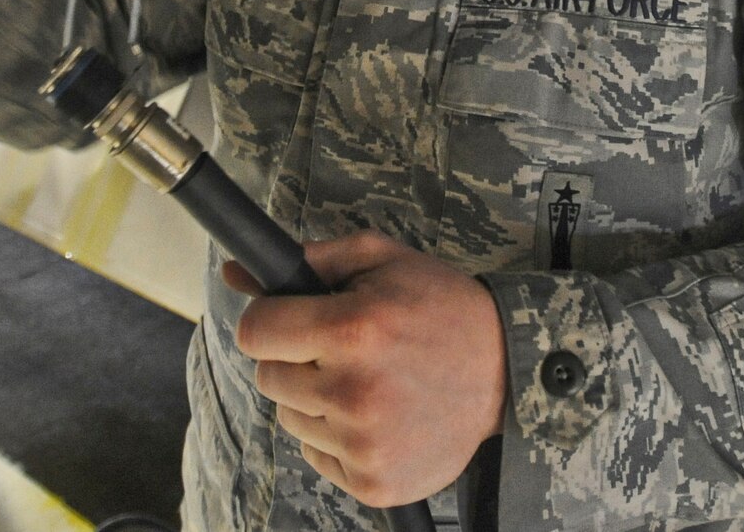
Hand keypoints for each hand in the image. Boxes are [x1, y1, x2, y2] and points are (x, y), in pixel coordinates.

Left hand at [229, 231, 506, 507]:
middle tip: (343, 348)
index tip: (291, 319)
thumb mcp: (378, 261)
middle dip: (294, 359)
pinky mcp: (375, 483)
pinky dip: (335, 436)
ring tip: (367, 379)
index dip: (269, 321)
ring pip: (290, 417)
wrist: (507, 369)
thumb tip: (237, 272)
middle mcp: (355, 392)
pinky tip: (377, 412)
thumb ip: (306, 262)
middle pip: (268, 378)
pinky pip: (316, 454)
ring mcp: (365, 444)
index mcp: (353, 330)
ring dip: (315, 398)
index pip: (255, 333)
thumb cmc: (439, 305)